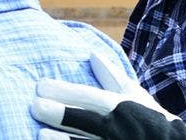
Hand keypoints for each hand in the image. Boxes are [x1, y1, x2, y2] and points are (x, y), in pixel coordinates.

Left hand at [30, 53, 185, 139]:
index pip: (92, 98)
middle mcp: (119, 128)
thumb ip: (112, 77)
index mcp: (122, 108)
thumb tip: (92, 54)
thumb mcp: (136, 97)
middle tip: (35, 106)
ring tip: (39, 135)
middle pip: (88, 121)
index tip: (40, 86)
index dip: (67, 92)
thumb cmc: (151, 120)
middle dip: (62, 114)